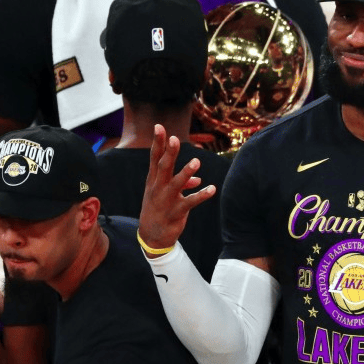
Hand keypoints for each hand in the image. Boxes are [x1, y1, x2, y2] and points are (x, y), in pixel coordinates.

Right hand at [138, 125, 215, 250]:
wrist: (152, 236)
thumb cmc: (159, 209)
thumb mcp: (165, 193)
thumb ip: (182, 183)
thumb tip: (197, 179)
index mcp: (154, 180)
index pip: (155, 158)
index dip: (157, 143)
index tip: (159, 126)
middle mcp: (158, 188)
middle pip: (163, 167)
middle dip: (169, 153)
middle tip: (175, 139)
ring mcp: (166, 200)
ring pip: (176, 184)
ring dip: (186, 172)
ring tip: (197, 161)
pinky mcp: (176, 212)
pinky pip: (190, 202)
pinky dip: (201, 195)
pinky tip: (212, 188)